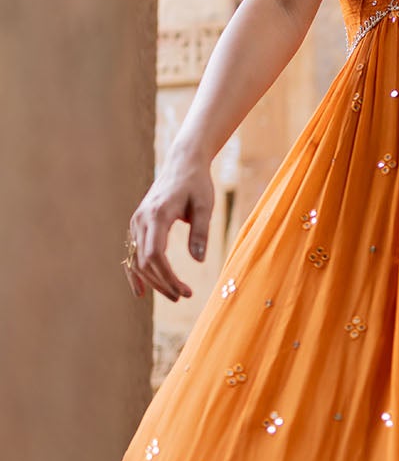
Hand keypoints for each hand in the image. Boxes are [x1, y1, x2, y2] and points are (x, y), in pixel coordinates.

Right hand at [124, 148, 214, 301]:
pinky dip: (135, 272)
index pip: (155, 255)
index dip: (168, 277)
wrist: (183, 163)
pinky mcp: (138, 224)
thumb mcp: (205, 205)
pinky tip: (140, 291)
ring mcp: (137, 222)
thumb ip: (200, 232)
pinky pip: (133, 252)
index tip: (184, 291)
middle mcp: (142, 220)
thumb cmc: (197, 183)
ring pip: (137, 259)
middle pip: (145, 261)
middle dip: (162, 283)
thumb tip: (198, 261)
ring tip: (173, 295)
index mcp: (157, 215)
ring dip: (153, 281)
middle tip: (182, 297)